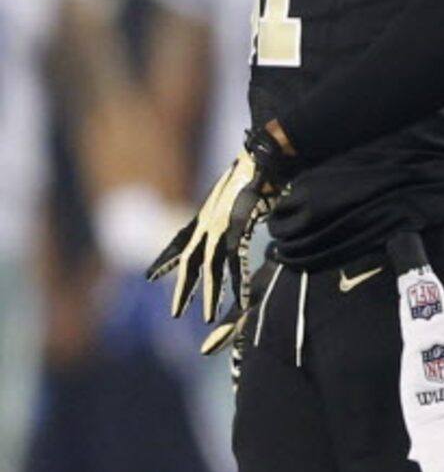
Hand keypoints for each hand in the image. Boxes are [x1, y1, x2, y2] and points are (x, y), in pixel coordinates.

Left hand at [146, 137, 278, 324]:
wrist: (266, 154)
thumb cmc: (258, 168)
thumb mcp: (237, 190)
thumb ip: (233, 208)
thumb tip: (240, 215)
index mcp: (206, 215)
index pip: (179, 240)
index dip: (164, 260)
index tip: (150, 276)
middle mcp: (209, 222)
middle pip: (190, 261)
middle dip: (184, 288)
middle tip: (176, 313)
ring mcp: (222, 225)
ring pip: (211, 266)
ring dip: (211, 293)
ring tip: (207, 317)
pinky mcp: (239, 227)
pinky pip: (237, 261)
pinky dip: (240, 282)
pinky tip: (241, 300)